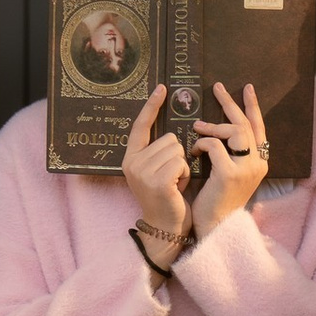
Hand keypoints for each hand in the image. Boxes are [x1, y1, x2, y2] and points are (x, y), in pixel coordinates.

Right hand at [122, 86, 192, 249]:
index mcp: (130, 158)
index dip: (151, 106)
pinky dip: (185, 174)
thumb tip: (173, 133)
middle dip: (178, 156)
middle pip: (169, 138)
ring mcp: (143, 173)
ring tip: (175, 183)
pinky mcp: (158, 181)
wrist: (166, 228)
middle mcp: (132, 164)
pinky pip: (181, 162)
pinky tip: (178, 188)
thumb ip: (158, 152)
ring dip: (183, 166)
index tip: (162, 87)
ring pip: (177, 149)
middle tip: (172, 178)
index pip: (141, 126)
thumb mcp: (157, 171)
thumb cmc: (168, 198)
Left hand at [190, 82, 270, 238]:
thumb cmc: (217, 201)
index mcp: (259, 163)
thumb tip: (218, 129)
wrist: (214, 227)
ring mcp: (246, 169)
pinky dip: (202, 144)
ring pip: (233, 132)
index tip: (246, 89)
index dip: (252, 107)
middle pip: (245, 125)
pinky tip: (193, 151)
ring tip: (196, 126)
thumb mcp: (229, 173)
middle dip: (230, 104)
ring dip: (212, 126)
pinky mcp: (229, 174)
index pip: (259, 128)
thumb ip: (231, 154)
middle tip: (217, 87)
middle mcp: (257, 164)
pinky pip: (214, 146)